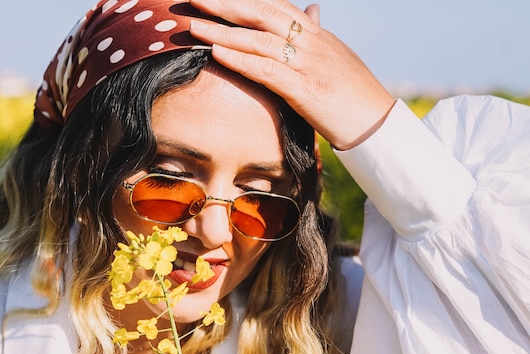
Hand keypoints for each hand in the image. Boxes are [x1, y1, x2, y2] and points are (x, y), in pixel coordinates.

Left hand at [189, 0, 395, 149]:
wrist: (379, 123)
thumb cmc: (355, 94)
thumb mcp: (336, 57)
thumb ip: (318, 35)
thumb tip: (312, 11)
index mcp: (318, 34)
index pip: (277, 6)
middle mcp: (313, 42)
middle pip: (263, 14)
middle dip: (226, 4)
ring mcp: (309, 64)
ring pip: (259, 40)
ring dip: (222, 31)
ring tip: (193, 25)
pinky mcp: (306, 90)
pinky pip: (267, 70)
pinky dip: (240, 59)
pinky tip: (217, 52)